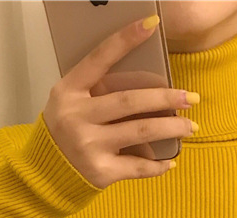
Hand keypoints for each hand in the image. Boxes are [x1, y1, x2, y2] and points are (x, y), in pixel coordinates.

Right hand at [43, 14, 195, 188]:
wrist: (45, 174)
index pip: (99, 59)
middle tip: (191, 98)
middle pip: (130, 101)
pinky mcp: (100, 172)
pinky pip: (138, 166)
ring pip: (141, 132)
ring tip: (190, 126)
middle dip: (166, 98)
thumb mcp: (70, 103)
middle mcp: (78, 117)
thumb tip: (147, 86)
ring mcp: (89, 146)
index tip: (152, 24)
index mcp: (69, 91)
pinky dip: (158, 165)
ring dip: (171, 128)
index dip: (125, 40)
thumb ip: (97, 91)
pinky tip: (170, 160)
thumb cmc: (66, 131)